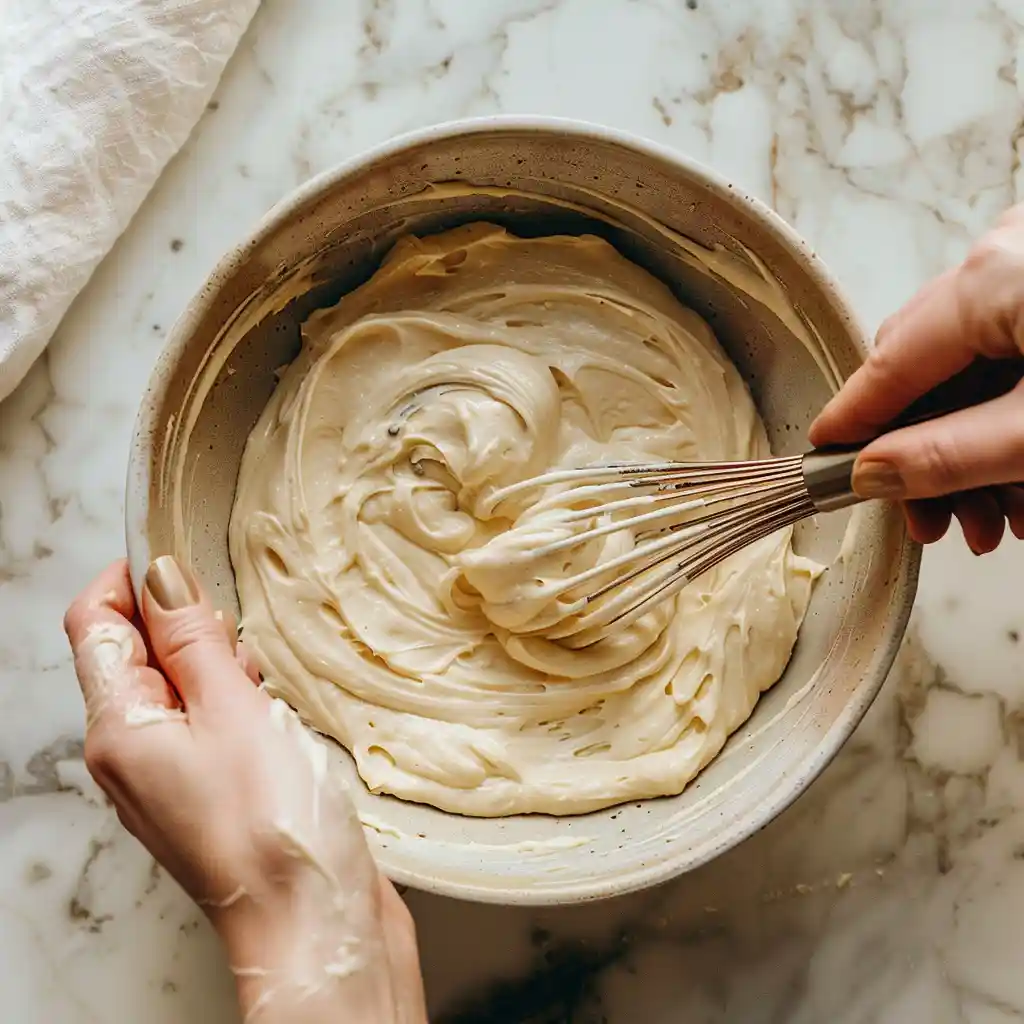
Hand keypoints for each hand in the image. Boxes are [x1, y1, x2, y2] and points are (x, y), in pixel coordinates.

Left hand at [63, 557, 425, 1022]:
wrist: (314, 921)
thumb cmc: (273, 828)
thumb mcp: (233, 711)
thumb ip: (193, 639)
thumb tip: (161, 574)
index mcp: (119, 729)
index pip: (93, 626)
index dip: (128, 580)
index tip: (181, 556)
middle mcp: (131, 752)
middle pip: (135, 652)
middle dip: (185, 625)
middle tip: (238, 638)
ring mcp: (170, 775)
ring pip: (178, 685)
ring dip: (219, 664)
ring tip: (264, 689)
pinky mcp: (209, 790)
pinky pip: (208, 720)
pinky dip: (237, 701)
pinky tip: (275, 717)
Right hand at [810, 204, 1023, 553]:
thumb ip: (950, 455)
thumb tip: (869, 474)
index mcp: (991, 278)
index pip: (886, 368)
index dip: (851, 427)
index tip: (822, 467)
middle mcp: (1007, 253)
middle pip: (923, 372)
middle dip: (925, 455)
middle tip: (936, 519)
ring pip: (972, 368)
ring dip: (974, 447)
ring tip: (1001, 513)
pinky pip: (1011, 349)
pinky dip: (1009, 412)